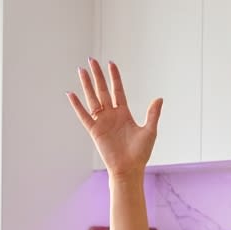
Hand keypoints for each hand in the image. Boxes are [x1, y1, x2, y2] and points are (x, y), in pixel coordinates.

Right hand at [67, 58, 162, 179]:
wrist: (129, 169)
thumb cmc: (140, 153)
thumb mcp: (150, 131)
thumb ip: (153, 114)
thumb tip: (159, 98)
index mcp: (124, 113)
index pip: (117, 90)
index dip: (114, 77)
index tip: (111, 63)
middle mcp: (111, 115)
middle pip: (102, 90)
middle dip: (98, 75)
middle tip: (91, 60)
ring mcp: (102, 122)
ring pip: (92, 99)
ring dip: (87, 85)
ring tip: (81, 71)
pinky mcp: (94, 131)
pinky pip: (84, 115)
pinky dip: (77, 105)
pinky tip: (70, 94)